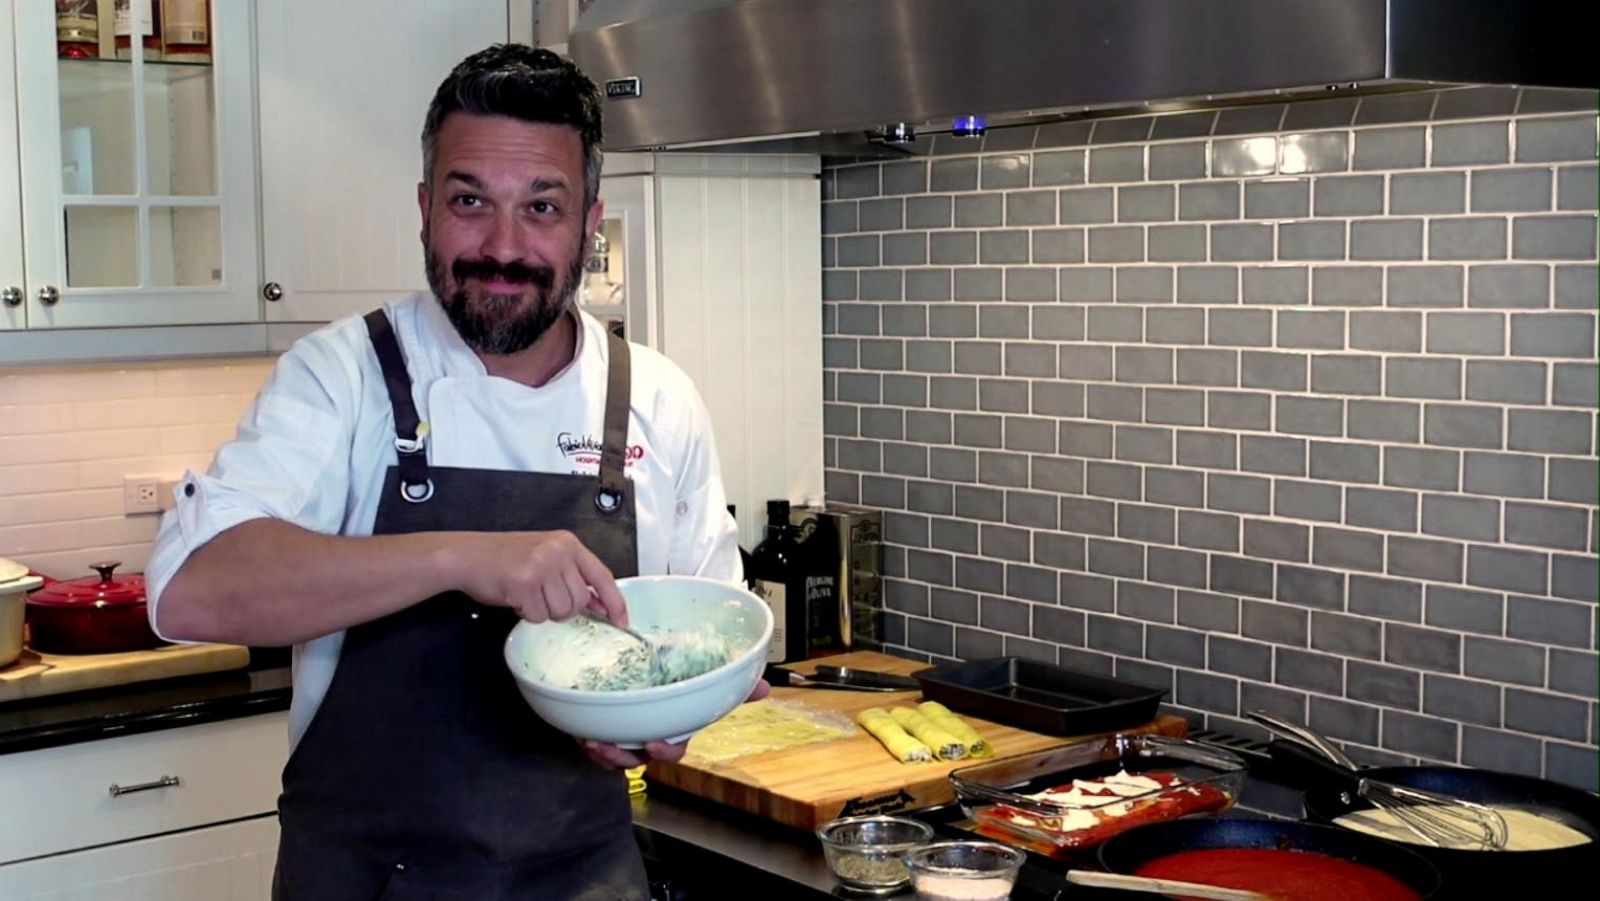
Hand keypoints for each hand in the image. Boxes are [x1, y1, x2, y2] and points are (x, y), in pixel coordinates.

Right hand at [454, 530, 627, 624]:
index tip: (622, 620)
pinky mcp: (525, 583)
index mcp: (568, 543)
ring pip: (562, 611)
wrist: (467, 555)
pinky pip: (539, 616)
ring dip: (544, 611)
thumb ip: (573, 576)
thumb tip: (600, 604)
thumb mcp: (546, 557)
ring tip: (527, 593)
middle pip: (580, 600)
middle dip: (563, 607)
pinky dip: (527, 613)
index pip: (602, 575)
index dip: (614, 601)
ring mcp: (542, 566)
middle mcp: (559, 551)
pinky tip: (515, 597)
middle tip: (541, 596)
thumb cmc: (504, 558)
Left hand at [578, 679, 769, 768]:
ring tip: (592, 740)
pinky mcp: (602, 729)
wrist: (639, 673)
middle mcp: (649, 737)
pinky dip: (588, 742)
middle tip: (610, 745)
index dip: (666, 750)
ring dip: (604, 753)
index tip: (655, 742)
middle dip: (624, 757)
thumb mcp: (700, 675)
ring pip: (615, 757)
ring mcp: (625, 736)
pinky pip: (595, 746)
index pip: (675, 750)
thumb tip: (765, 687)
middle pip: (640, 759)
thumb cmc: (675, 680)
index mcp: (674, 729)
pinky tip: (582, 733)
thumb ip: (731, 684)